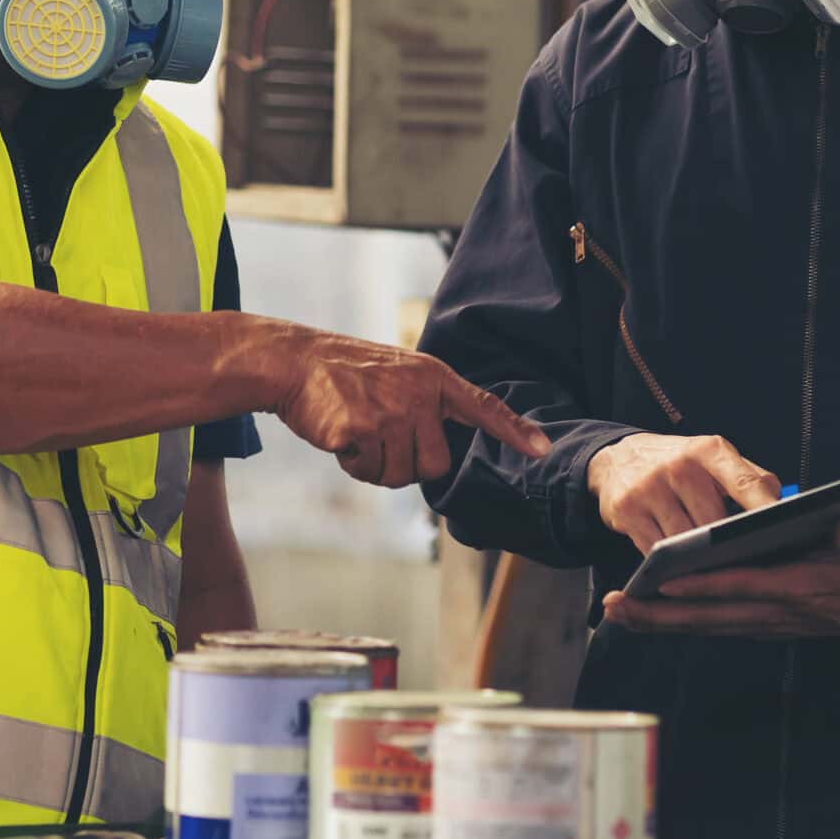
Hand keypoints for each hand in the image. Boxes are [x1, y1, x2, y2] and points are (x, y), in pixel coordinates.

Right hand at [270, 328, 552, 487]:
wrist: (296, 362)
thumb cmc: (344, 375)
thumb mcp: (396, 375)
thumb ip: (424, 406)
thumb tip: (440, 456)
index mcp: (433, 378)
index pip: (483, 407)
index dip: (513, 430)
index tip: (542, 449)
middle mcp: (419, 394)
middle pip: (436, 465)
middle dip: (407, 465)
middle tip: (379, 438)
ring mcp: (392, 412)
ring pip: (400, 476)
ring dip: (376, 466)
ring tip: (357, 431)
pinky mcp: (363, 431)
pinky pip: (368, 473)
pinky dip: (352, 464)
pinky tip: (340, 435)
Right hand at [587, 433, 780, 551]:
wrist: (617, 457)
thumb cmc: (679, 463)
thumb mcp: (713, 458)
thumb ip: (750, 478)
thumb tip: (784, 505)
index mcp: (709, 450)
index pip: (746, 483)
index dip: (766, 511)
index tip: (785, 532)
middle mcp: (679, 465)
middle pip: (715, 524)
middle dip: (727, 545)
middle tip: (737, 559)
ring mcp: (649, 488)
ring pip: (685, 542)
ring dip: (696, 557)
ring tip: (705, 562)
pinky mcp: (626, 511)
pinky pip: (656, 550)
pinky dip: (668, 561)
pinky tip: (674, 561)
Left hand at [598, 516, 839, 637]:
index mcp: (802, 588)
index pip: (743, 586)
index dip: (703, 585)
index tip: (663, 580)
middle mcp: (779, 613)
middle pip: (711, 615)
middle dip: (661, 613)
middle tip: (615, 606)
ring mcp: (770, 623)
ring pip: (707, 625)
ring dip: (663, 622)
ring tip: (618, 611)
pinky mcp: (766, 624)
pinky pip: (716, 626)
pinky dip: (683, 622)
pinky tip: (654, 616)